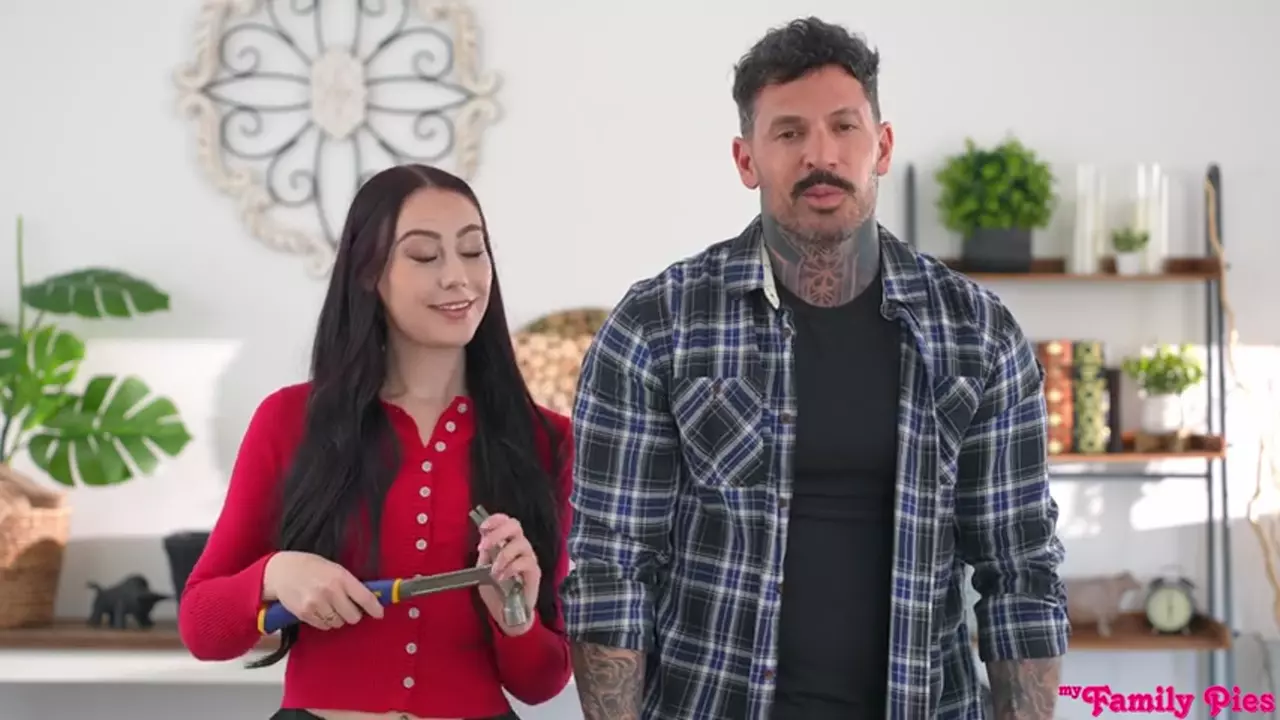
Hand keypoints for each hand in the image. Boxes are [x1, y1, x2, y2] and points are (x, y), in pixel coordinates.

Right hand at [262, 551, 383, 630]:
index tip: (379, 613)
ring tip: (331, 606)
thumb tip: (369, 599)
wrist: (282, 571)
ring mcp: (316, 604)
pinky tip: (320, 610)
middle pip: (353, 616)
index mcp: (341, 577)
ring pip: (338, 623)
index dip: (375, 608)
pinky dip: (325, 621)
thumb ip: (350, 583)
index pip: (365, 597)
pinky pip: (324, 626)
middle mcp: (330, 591)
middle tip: (348, 607)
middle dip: (353, 614)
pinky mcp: (305, 614)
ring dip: (338, 618)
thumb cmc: (311, 567)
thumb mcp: (334, 568)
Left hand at [475, 513, 539, 635]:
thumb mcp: (483, 572)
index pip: (505, 522)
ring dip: (503, 556)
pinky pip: (526, 562)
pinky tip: (502, 577)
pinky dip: (511, 568)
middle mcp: (519, 547)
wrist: (506, 615)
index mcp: (506, 543)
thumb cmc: (496, 592)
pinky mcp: (535, 572)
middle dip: (498, 533)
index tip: (483, 528)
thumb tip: (483, 541)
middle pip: (515, 525)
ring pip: (520, 544)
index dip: (495, 520)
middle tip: (485, 546)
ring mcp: (528, 558)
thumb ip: (485, 556)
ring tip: (494, 571)